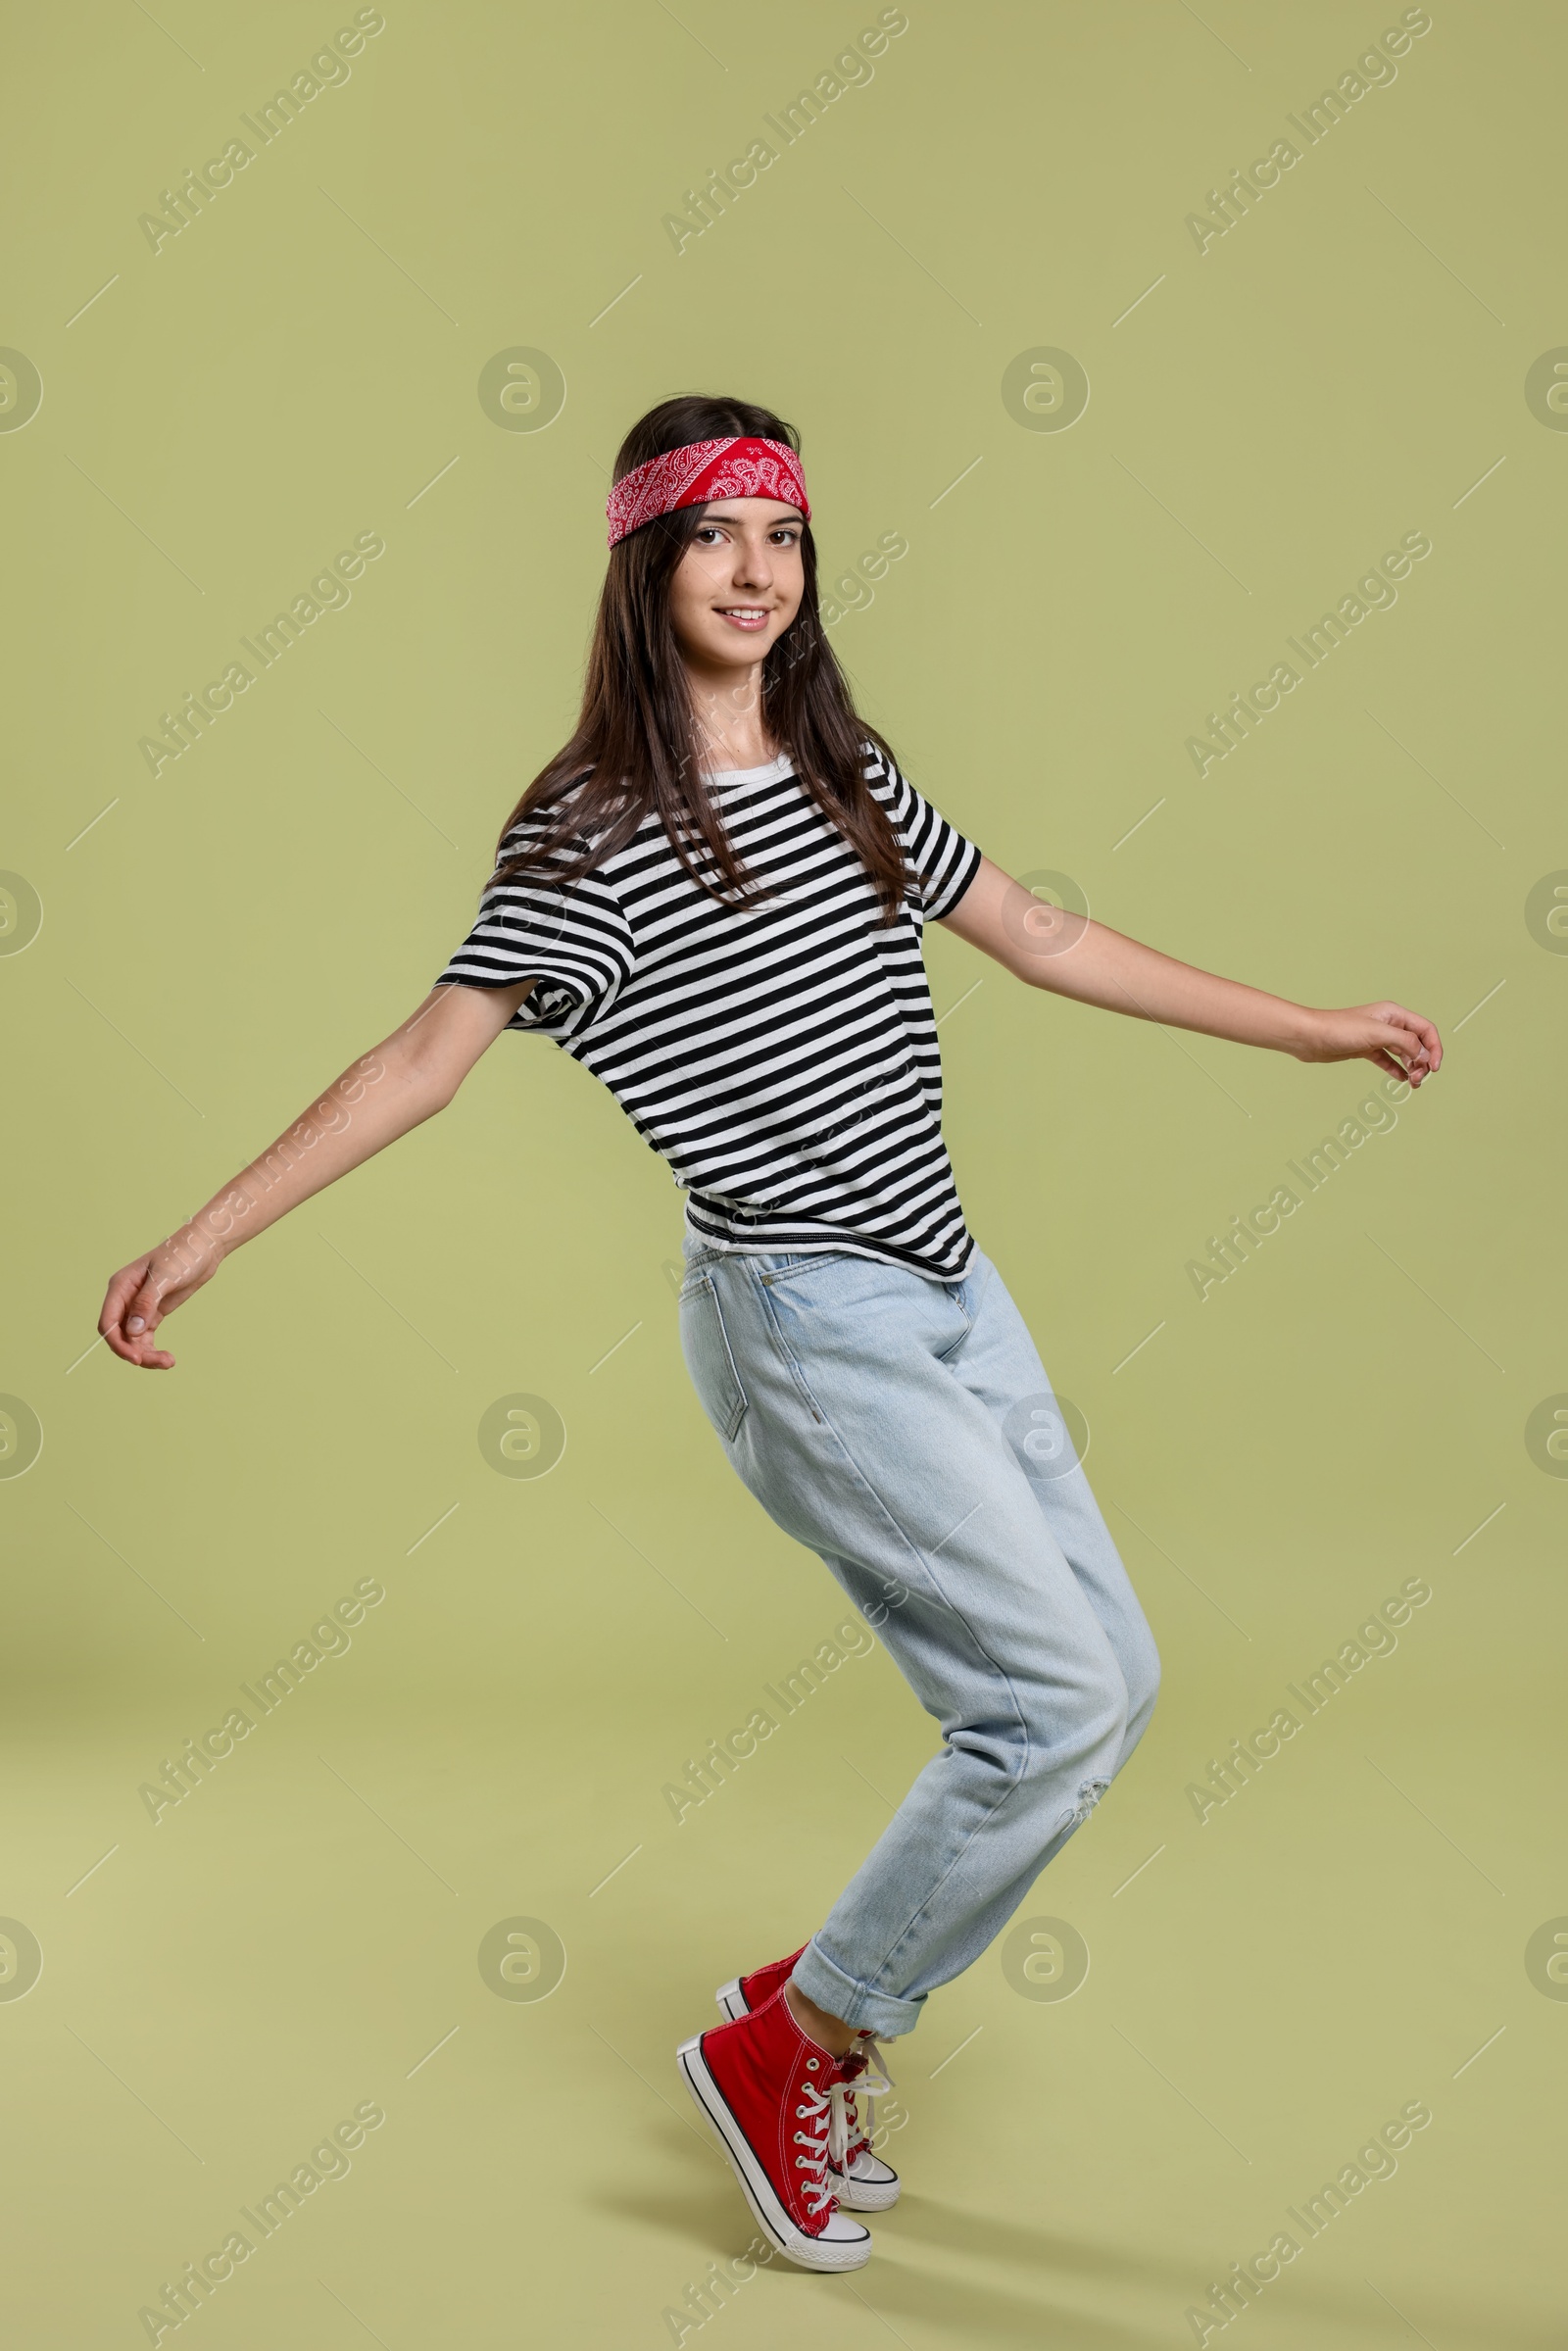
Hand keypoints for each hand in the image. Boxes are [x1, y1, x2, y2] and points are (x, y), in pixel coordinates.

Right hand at [98, 1224, 226, 1369]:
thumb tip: (132, 1331)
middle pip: (119, 1335)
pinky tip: (167, 1358)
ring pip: (132, 1340)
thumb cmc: (182, 1255)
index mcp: (120, 1287)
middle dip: (134, 1352)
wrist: (204, 1248)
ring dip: (146, 1354)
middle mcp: (125, 1299)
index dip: (117, 1343)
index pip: (108, 1322)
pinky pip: (144, 1338)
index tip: (135, 1358)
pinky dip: (152, 1350)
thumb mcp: (165, 1277)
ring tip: (169, 1361)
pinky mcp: (152, 1313)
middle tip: (161, 1362)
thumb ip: (146, 1303)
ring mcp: (138, 1307)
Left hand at [1293, 1001, 1441, 1085]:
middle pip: (1417, 1043)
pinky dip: (1396, 1069)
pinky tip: (1400, 1079)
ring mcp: (1377, 1037)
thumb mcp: (1377, 1034)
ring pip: (1404, 1053)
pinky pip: (1388, 1060)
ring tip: (1412, 1083)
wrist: (1309, 1037)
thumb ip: (1405, 1043)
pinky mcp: (1365, 1049)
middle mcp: (1388, 1024)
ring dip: (1412, 1067)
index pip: (1425, 1029)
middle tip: (1418, 1079)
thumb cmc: (1339, 1030)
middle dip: (1423, 1061)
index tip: (1434, 1068)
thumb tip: (1425, 1055)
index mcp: (1394, 1014)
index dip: (1435, 1048)